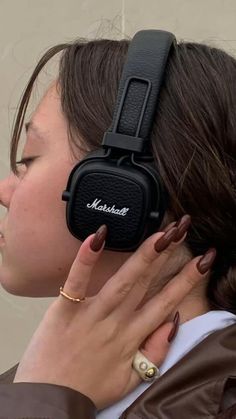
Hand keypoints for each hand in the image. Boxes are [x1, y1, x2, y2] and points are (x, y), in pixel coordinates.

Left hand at [14, 220, 212, 408]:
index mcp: (132, 338)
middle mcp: (116, 323)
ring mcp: (92, 314)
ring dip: (142, 257)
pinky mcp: (65, 309)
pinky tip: (97, 237)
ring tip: (160, 235)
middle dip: (167, 257)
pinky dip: (86, 259)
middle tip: (182, 231)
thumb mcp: (129, 381)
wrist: (49, 399)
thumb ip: (154, 353)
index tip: (202, 261)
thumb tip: (172, 322)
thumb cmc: (88, 388)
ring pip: (122, 281)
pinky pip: (77, 281)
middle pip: (147, 285)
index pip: (166, 303)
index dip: (187, 281)